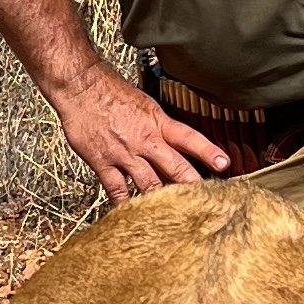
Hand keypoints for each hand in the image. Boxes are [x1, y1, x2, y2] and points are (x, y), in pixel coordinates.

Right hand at [54, 63, 230, 202]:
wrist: (79, 86)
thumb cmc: (110, 90)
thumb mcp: (144, 103)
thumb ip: (159, 126)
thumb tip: (174, 142)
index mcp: (157, 123)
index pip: (190, 138)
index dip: (208, 152)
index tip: (224, 165)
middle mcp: (144, 140)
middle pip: (176, 168)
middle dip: (193, 187)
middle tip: (207, 203)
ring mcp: (124, 154)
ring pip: (150, 185)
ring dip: (164, 201)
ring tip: (177, 217)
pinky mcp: (103, 163)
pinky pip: (117, 190)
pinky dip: (125, 205)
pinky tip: (133, 215)